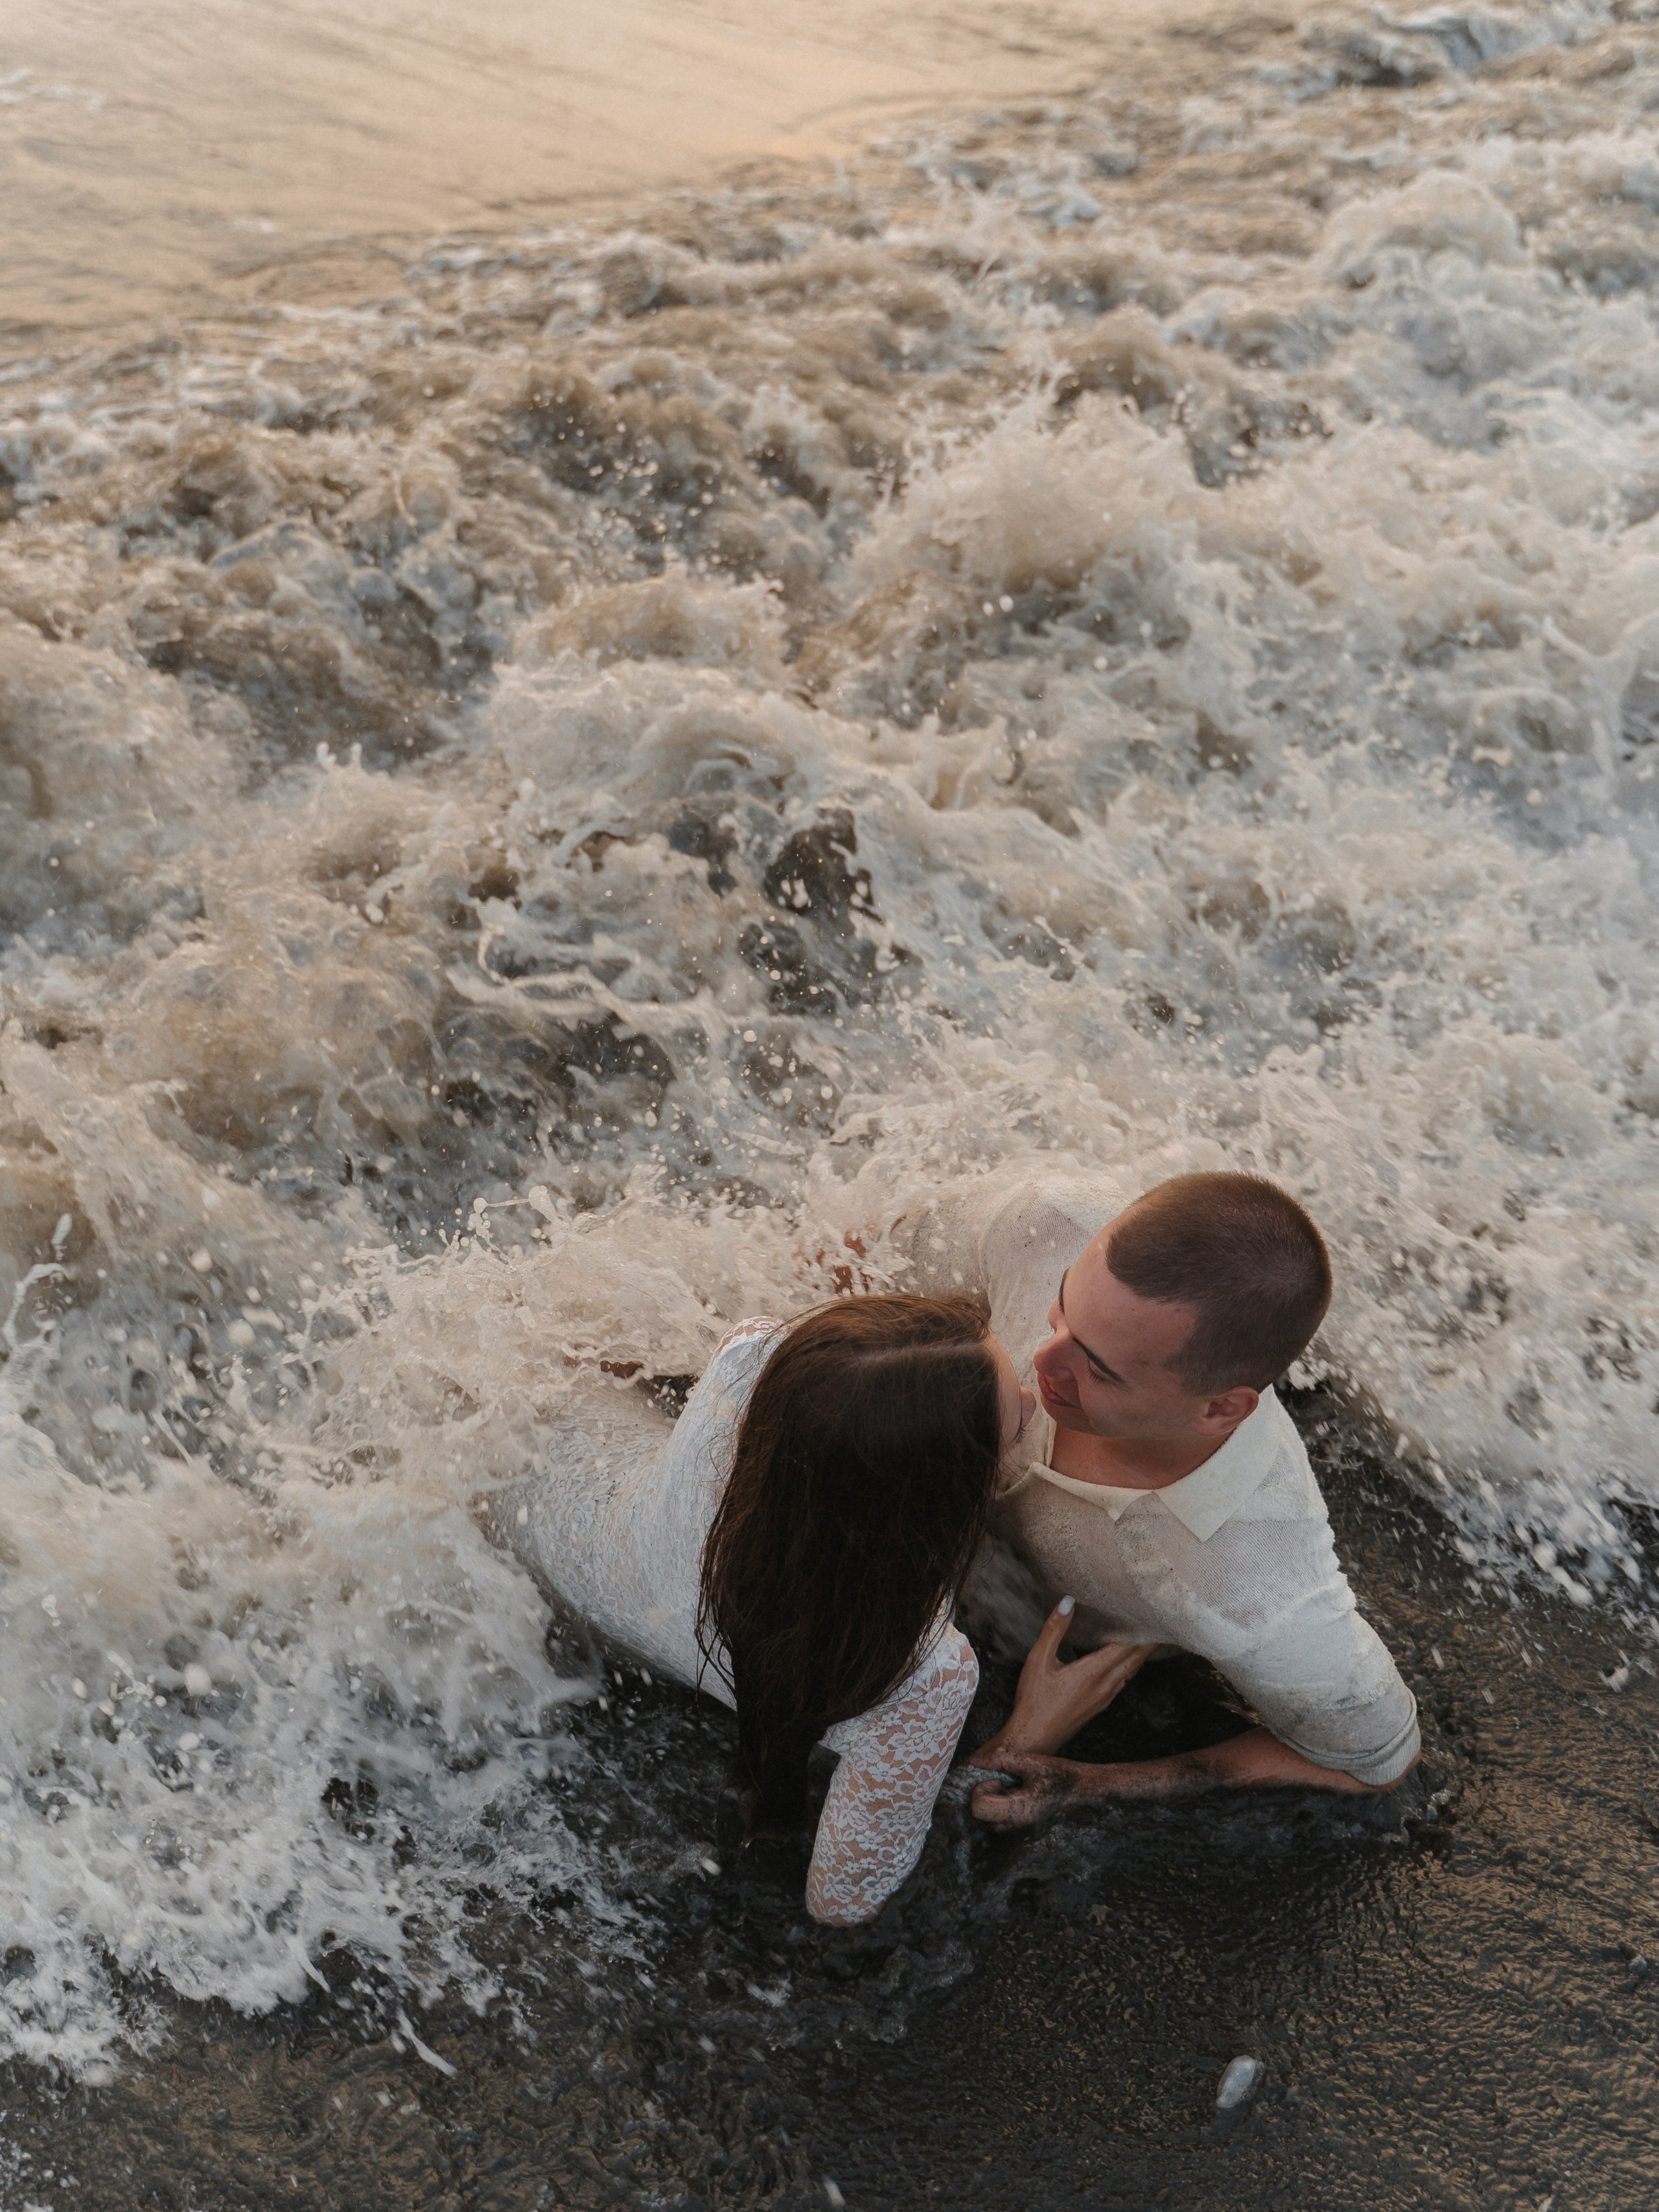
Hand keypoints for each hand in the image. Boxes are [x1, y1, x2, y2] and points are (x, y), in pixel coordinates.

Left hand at [969, 1750, 1087, 1828]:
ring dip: (996, 1802)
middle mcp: (1018, 1827)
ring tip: (1017, 1788)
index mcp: (1019, 1811)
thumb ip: (1001, 1759)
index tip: (998, 1780)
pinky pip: (1005, 1822)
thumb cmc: (1062, 1777)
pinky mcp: (1026, 1831)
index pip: (979, 1808)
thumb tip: (975, 1761)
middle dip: (987, 1794)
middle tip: (1007, 1782)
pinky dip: (1005, 1807)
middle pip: (982, 1815)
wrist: (1087, 1794)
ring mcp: (1022, 1832)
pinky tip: (1022, 1796)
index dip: (981, 1790)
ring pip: (992, 1820)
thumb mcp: (1032, 1762)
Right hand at [983, 1599, 1156, 1757]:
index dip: (1141, 1632)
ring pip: (1130, 1673)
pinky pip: (1122, 1683)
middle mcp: (1104, 1686)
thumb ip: (1054, 1629)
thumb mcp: (1038, 1660)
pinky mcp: (1099, 1706)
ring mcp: (1103, 1699)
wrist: (1034, 1739)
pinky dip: (1129, 1669)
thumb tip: (1068, 1601)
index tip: (1154, 1617)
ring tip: (1149, 1640)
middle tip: (1160, 1624)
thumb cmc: (1034, 1700)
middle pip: (1134, 1660)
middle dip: (1148, 1642)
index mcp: (1092, 1672)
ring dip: (1140, 1656)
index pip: (1126, 1647)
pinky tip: (1126, 1665)